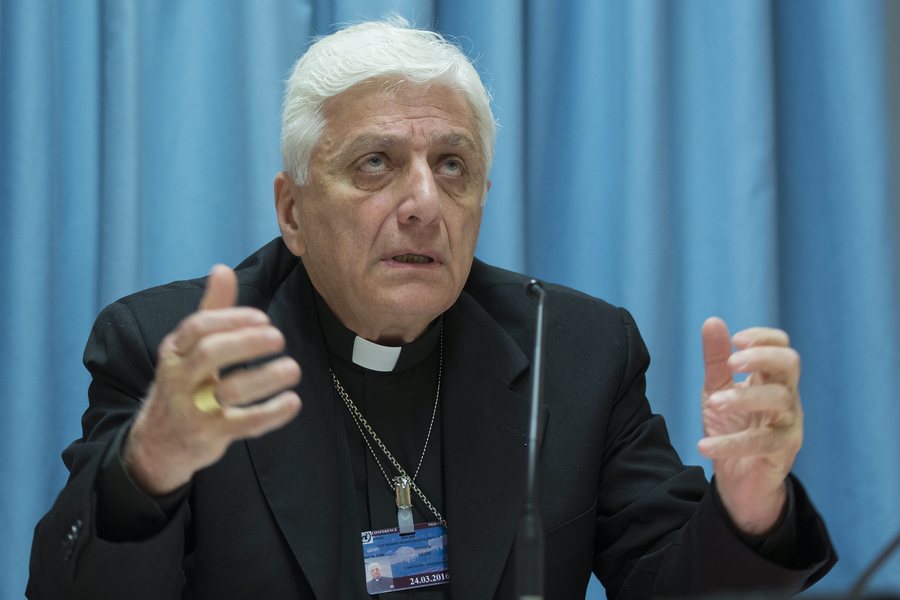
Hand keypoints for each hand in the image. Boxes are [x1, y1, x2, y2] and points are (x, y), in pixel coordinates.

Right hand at [123, 265, 301, 494]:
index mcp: (173, 351)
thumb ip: (210, 310)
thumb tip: (222, 269)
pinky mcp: (209, 436)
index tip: (263, 318)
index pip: (198, 327)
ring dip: (266, 378)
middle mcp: (178, 378)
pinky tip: (293, 401)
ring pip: (229, 390)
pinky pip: (244, 424)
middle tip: (279, 338)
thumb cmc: (183, 386)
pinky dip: (271, 413)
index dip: (232, 319)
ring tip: (293, 369)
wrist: (157, 445)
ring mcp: (192, 409)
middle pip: (211, 354)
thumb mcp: (187, 349)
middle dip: (247, 342)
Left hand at [698, 317, 802, 534]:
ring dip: (744, 397)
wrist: (738, 479)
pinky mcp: (783, 452)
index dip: (763, 338)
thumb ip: (716, 359)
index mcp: (772, 379)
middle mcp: (786, 397)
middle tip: (732, 364)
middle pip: (790, 365)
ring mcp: (789, 424)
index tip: (736, 340)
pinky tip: (704, 445)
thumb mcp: (717, 388)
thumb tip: (713, 321)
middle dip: (762, 358)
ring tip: (712, 402)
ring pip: (780, 400)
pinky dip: (731, 443)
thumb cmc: (732, 427)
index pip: (782, 346)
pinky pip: (762, 443)